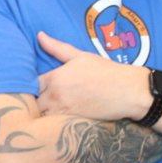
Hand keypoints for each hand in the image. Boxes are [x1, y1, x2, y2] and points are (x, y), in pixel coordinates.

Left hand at [36, 32, 161, 120]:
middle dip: (36, 103)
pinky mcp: (72, 125)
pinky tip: (59, 123)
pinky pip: (53, 127)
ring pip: (41, 118)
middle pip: (33, 103)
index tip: (38, 90)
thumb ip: (57, 48)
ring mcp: (63, 112)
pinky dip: (53, 126)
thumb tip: (39, 35)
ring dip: (43, 116)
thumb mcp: (82, 56)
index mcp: (56, 77)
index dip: (33, 88)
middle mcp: (56, 95)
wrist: (132, 92)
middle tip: (42, 104)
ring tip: (49, 115)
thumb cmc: (108, 72)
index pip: (30, 85)